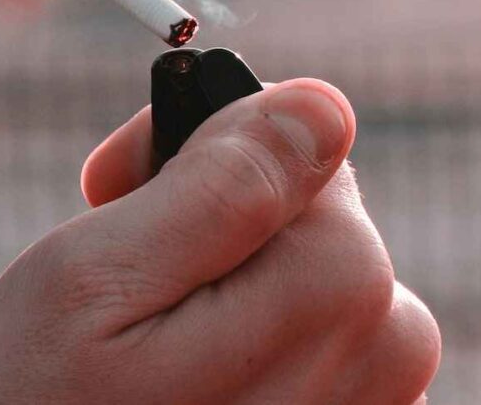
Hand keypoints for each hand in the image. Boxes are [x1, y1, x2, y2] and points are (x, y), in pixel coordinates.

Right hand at [0, 79, 439, 403]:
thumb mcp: (98, 276)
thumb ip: (223, 182)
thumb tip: (321, 106)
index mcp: (336, 289)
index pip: (303, 143)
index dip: (204, 148)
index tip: (121, 189)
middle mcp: (382, 353)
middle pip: (309, 209)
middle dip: (213, 214)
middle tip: (118, 263)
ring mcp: (366, 403)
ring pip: (305, 270)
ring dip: (222, 277)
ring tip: (141, 333)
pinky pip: (304, 333)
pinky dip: (238, 331)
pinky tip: (176, 376)